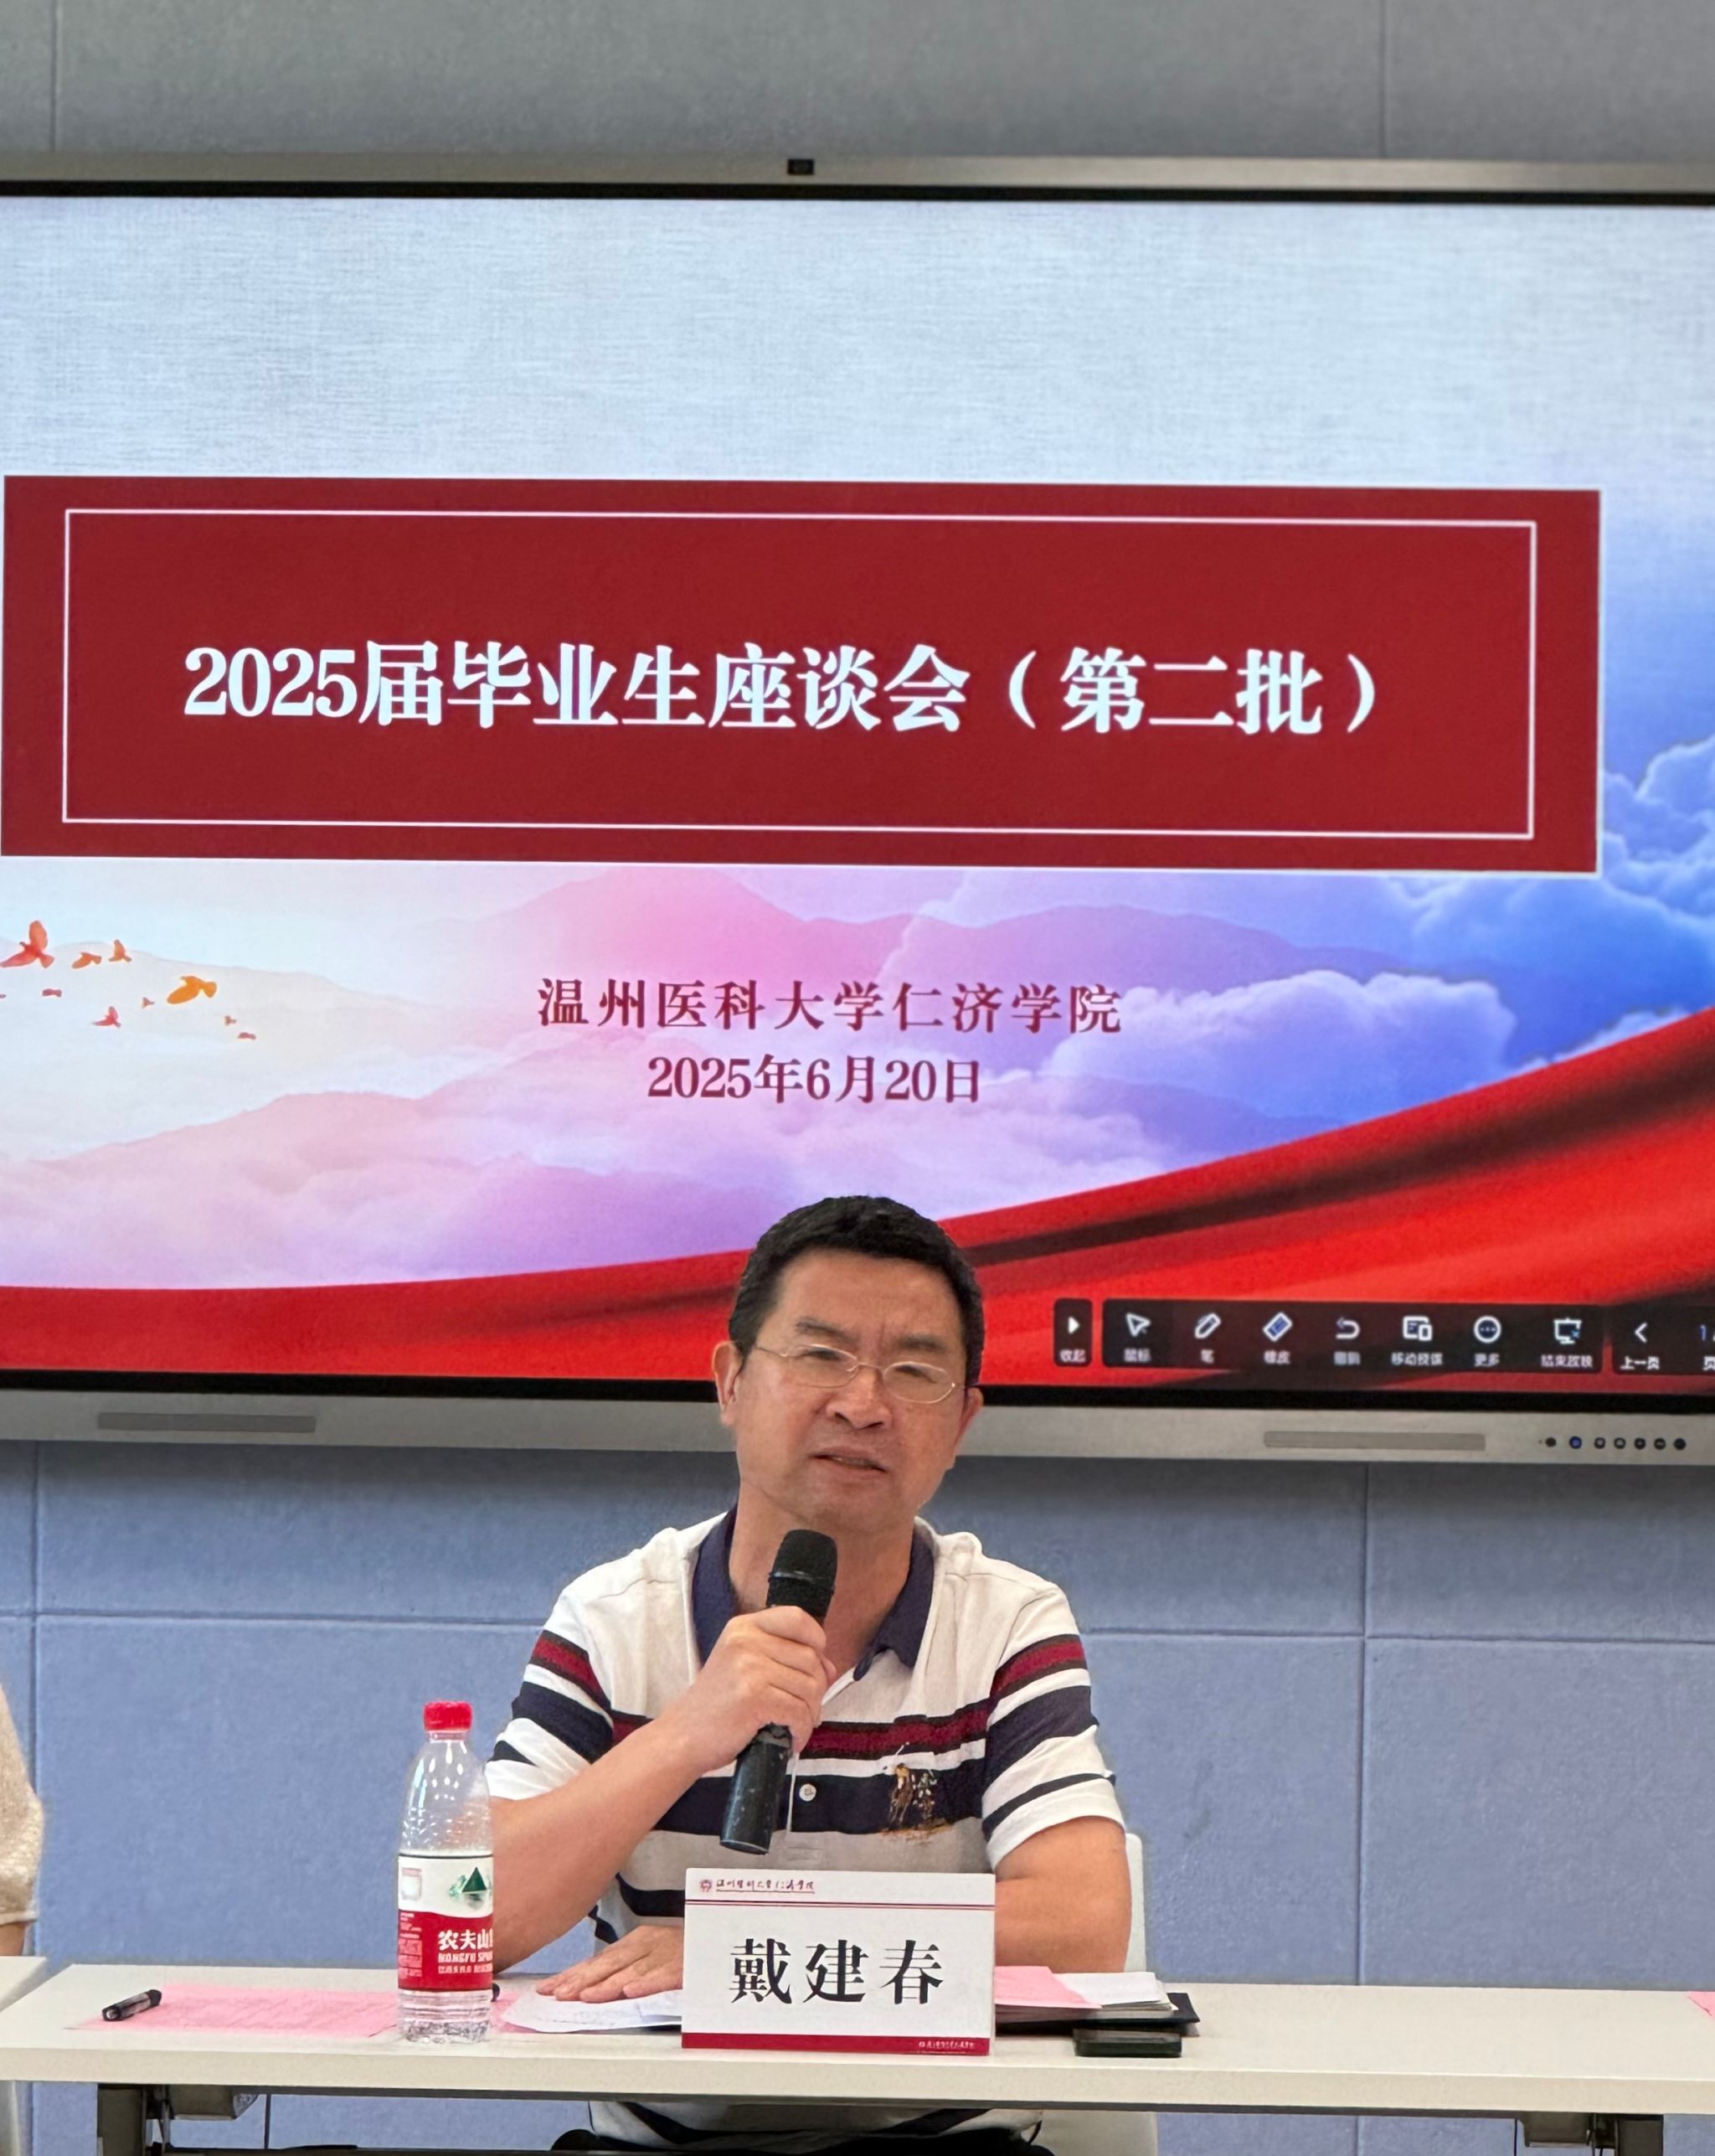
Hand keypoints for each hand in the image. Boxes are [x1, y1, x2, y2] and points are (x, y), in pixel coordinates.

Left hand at [535, 1923, 683, 2000]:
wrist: (725, 1936)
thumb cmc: (686, 1951)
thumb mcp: (652, 1955)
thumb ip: (624, 1969)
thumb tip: (586, 1988)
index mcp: (637, 1942)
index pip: (598, 1961)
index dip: (572, 1975)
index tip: (547, 1989)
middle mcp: (648, 1944)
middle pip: (609, 1964)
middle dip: (581, 1980)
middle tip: (558, 1994)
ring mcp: (667, 1953)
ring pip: (632, 1971)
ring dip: (607, 1984)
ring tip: (585, 1996)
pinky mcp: (686, 1964)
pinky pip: (665, 1975)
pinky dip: (648, 1983)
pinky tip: (631, 1992)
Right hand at [657, 1606, 838, 1776]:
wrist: (683, 1735)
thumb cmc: (718, 1705)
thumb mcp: (745, 1667)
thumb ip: (786, 1658)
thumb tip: (831, 1667)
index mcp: (744, 1627)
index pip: (797, 1618)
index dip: (816, 1641)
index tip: (815, 1667)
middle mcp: (746, 1640)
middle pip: (810, 1657)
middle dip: (817, 1689)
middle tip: (805, 1710)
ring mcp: (749, 1666)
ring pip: (809, 1686)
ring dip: (811, 1713)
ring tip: (796, 1726)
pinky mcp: (753, 1696)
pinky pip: (798, 1711)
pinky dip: (801, 1730)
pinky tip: (790, 1739)